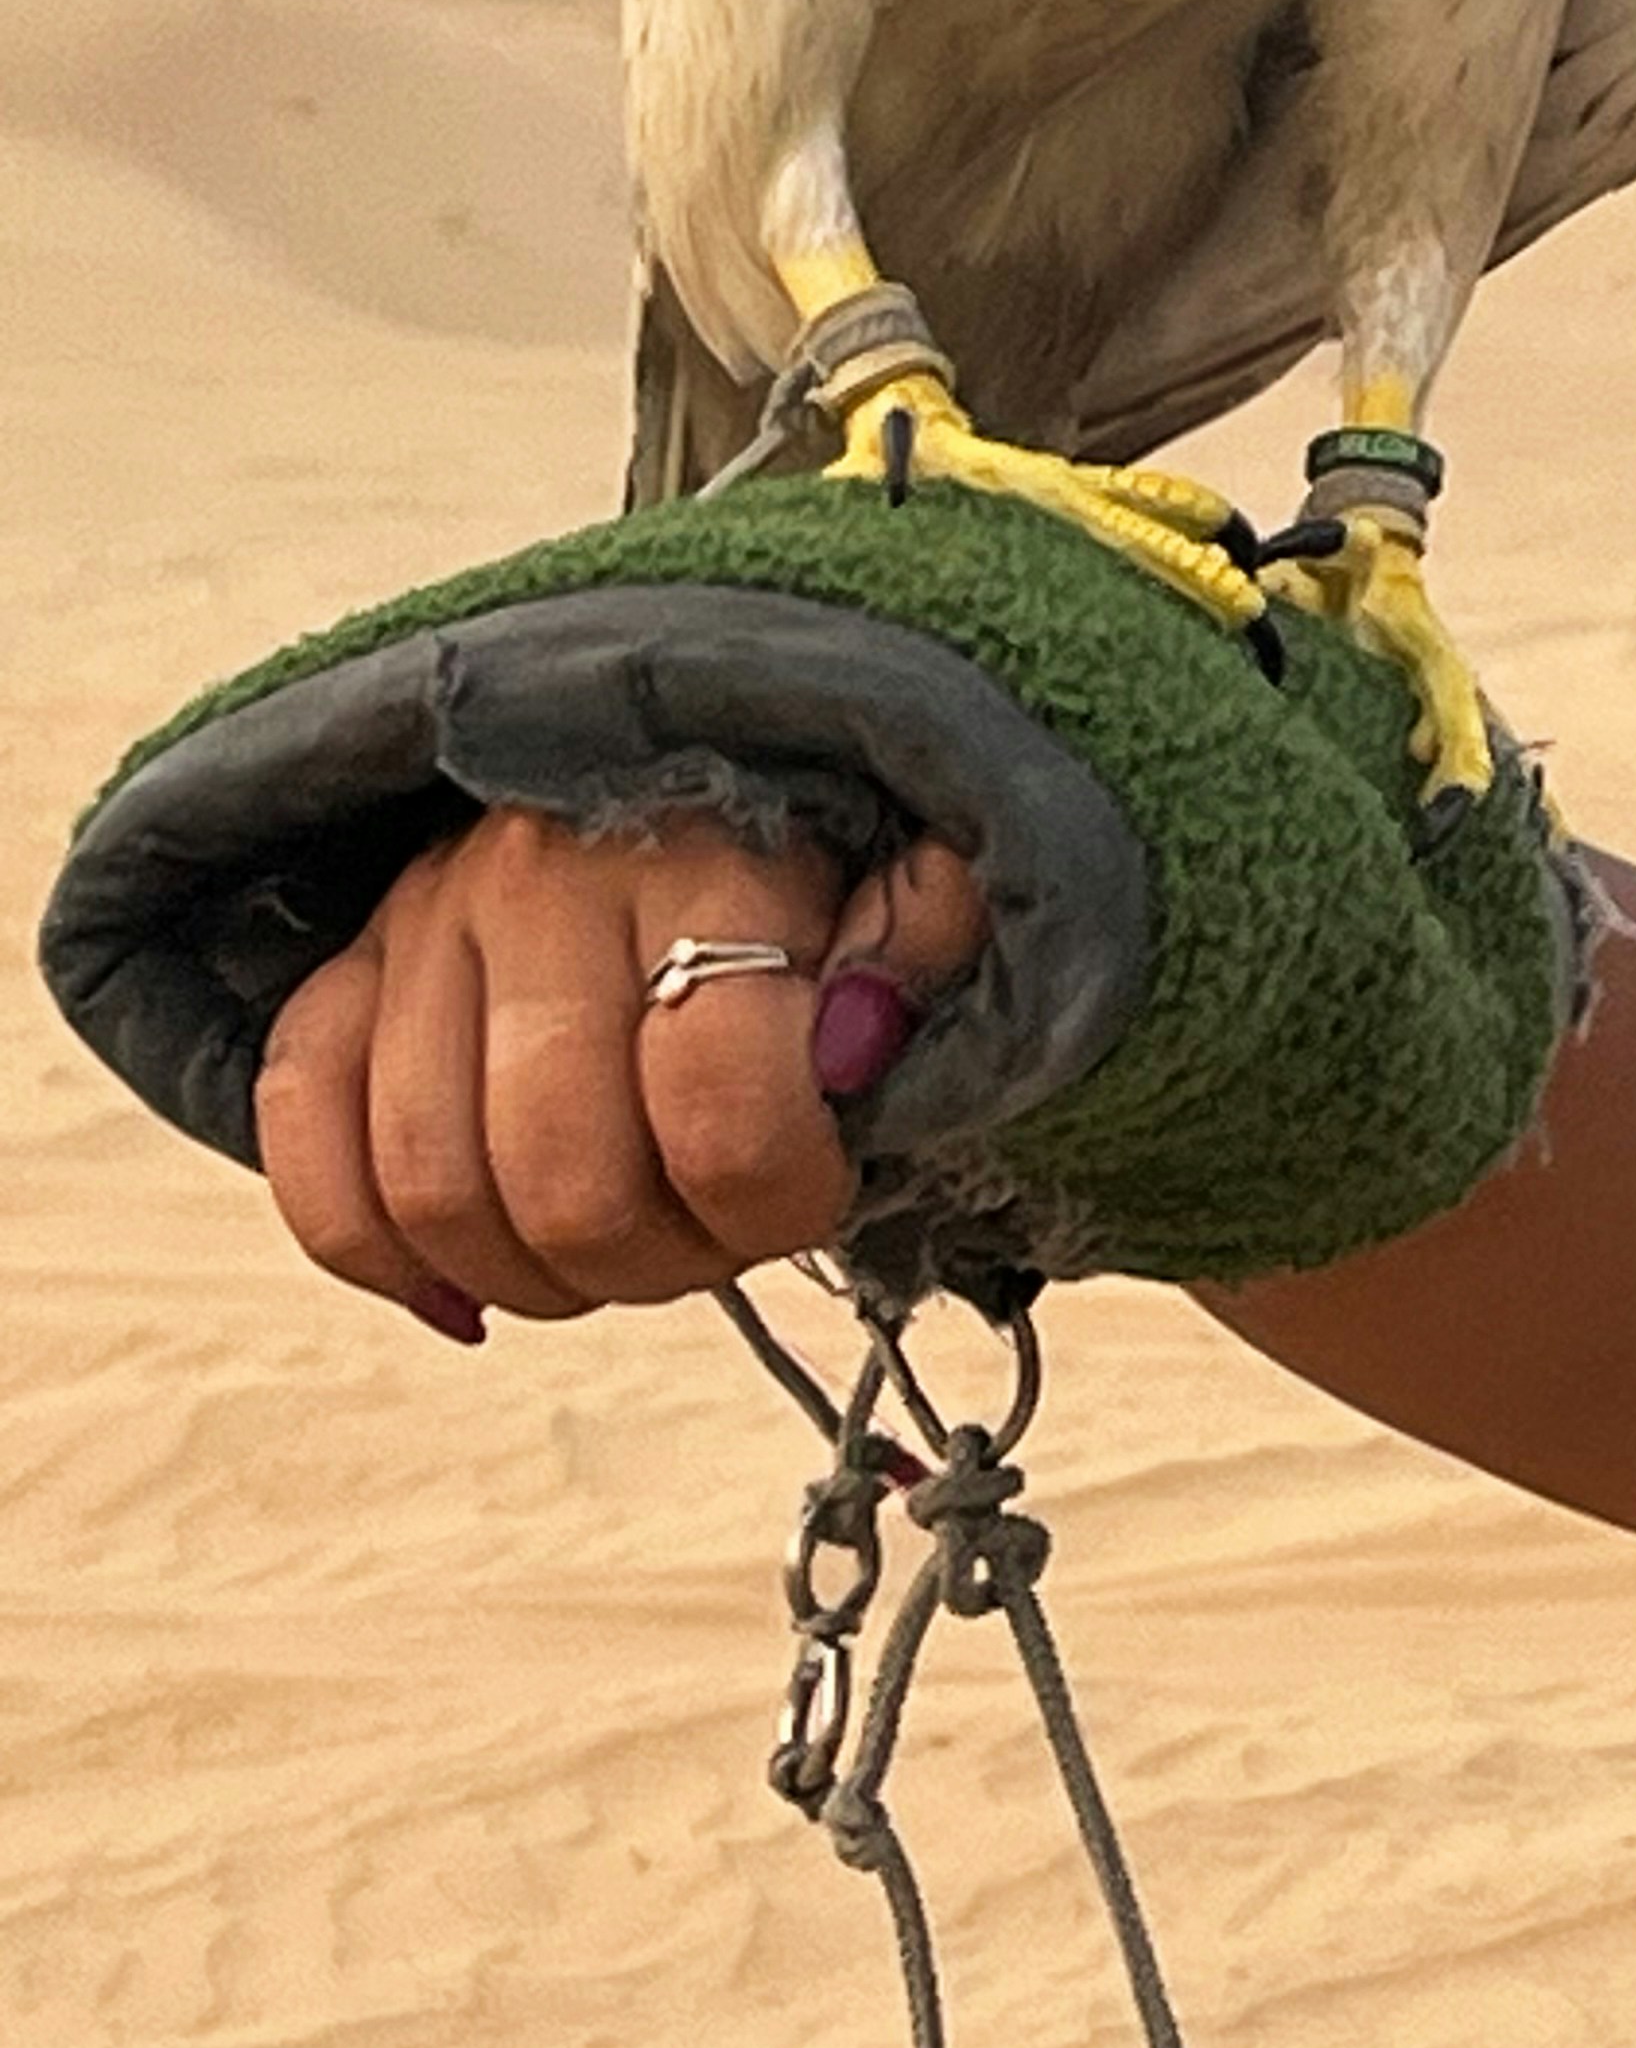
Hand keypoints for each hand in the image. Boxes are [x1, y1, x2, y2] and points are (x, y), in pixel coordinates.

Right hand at [251, 814, 988, 1339]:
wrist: (679, 762)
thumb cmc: (813, 858)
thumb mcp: (912, 874)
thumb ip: (920, 946)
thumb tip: (857, 1042)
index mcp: (706, 857)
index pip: (717, 1101)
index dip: (776, 1200)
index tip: (814, 1194)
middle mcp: (540, 881)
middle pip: (563, 1177)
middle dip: (660, 1260)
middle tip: (715, 1239)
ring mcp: (420, 921)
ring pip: (429, 1187)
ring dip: (538, 1275)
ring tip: (621, 1251)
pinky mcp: (340, 967)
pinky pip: (303, 1138)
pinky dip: (379, 1249)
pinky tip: (476, 1285)